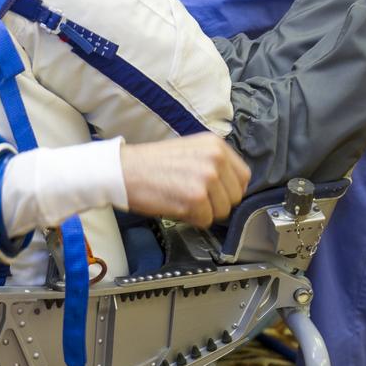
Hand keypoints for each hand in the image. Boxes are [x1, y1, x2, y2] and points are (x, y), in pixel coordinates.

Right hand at [120, 133, 248, 228]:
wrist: (122, 170)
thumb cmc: (149, 163)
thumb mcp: (189, 150)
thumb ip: (212, 163)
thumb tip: (229, 187)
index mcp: (215, 145)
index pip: (243, 177)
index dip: (228, 189)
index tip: (213, 192)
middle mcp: (214, 159)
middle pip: (235, 197)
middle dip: (216, 203)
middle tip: (191, 196)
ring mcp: (206, 179)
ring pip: (222, 211)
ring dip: (203, 212)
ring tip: (181, 198)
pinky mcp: (195, 199)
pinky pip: (205, 221)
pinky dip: (191, 219)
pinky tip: (174, 205)